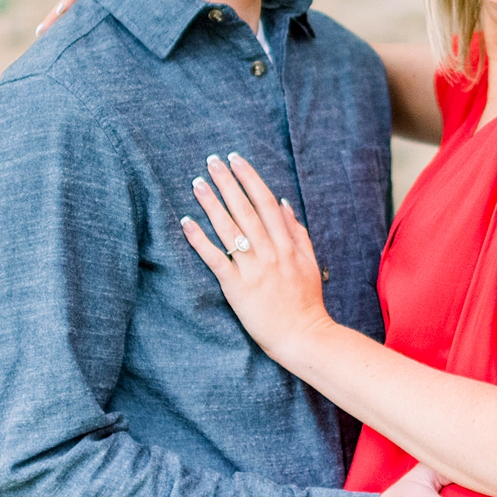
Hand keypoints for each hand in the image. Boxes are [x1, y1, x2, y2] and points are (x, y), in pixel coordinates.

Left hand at [181, 153, 336, 358]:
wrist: (303, 336)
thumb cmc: (306, 301)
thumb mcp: (309, 262)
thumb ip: (297, 232)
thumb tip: (283, 203)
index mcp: (287, 244)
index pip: (266, 202)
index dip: (250, 179)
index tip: (236, 160)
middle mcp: (270, 252)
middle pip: (245, 210)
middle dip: (228, 183)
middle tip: (212, 161)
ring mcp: (253, 269)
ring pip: (229, 229)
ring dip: (212, 204)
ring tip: (197, 183)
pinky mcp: (237, 287)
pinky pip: (215, 259)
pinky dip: (200, 240)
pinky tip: (187, 223)